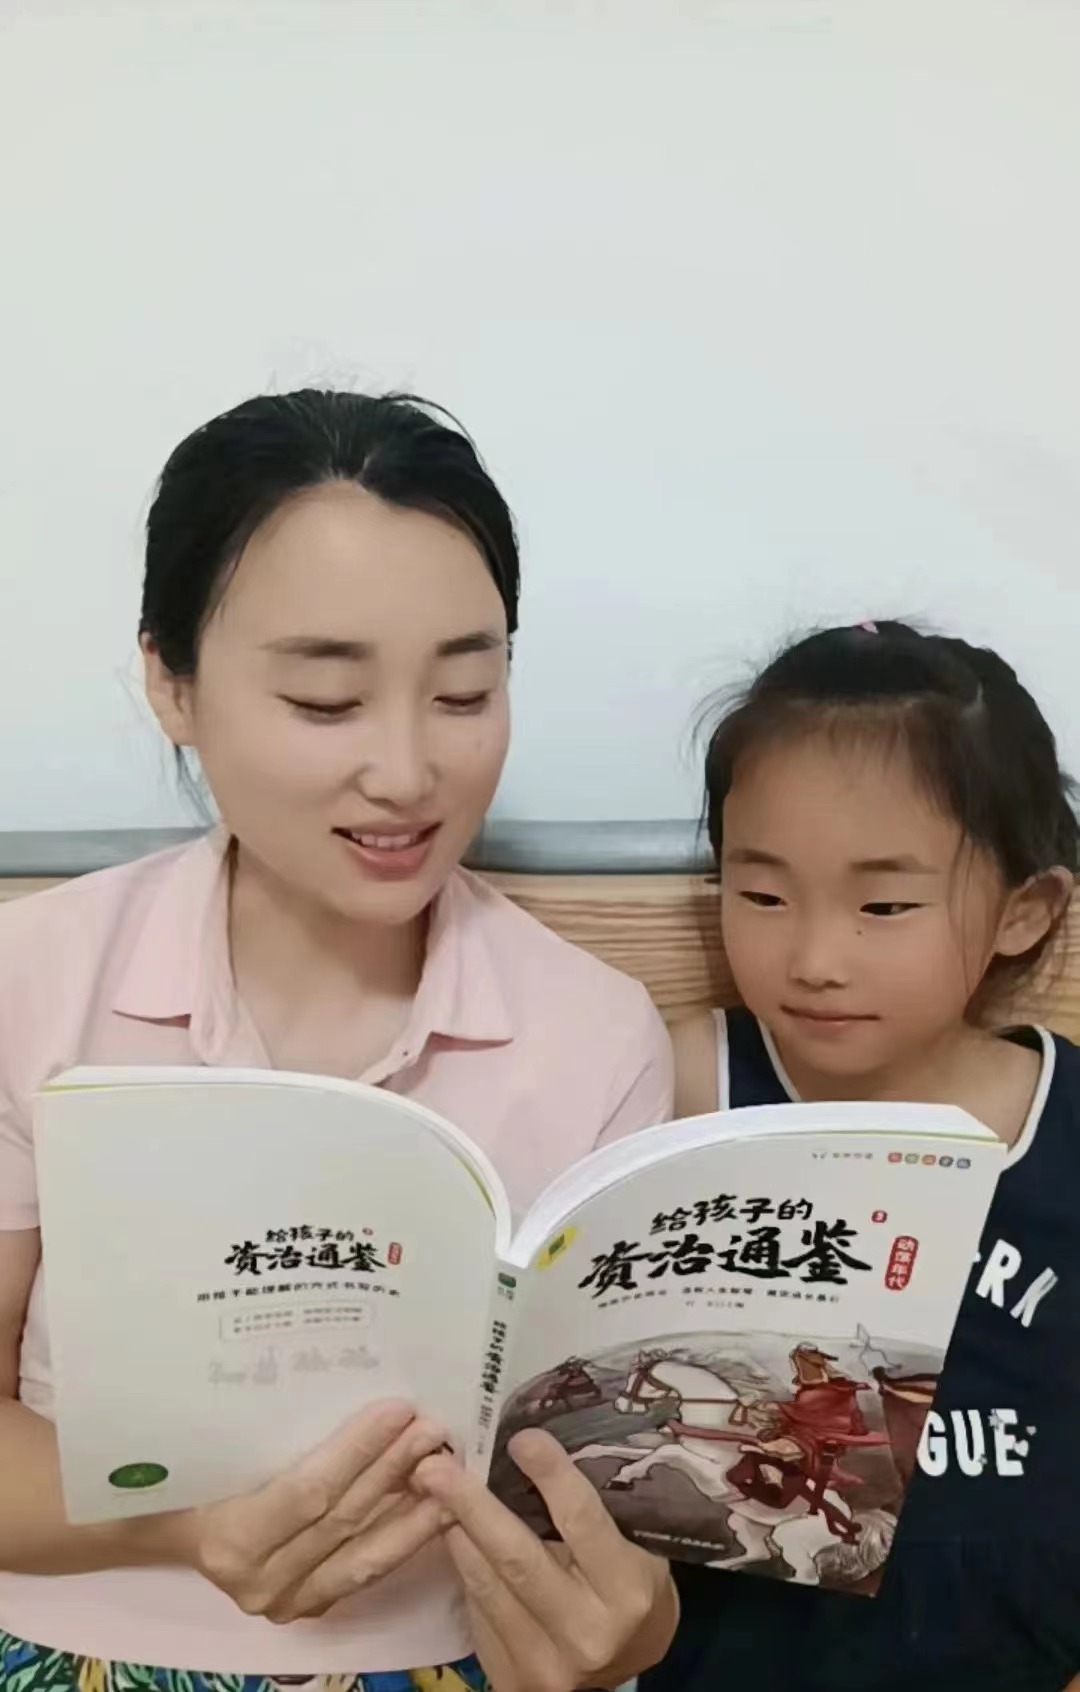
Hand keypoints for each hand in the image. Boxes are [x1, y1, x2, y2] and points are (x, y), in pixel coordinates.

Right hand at [174, 1399, 448, 1621]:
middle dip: (394, 1470)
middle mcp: (260, 1582)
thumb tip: (336, 1374)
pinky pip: (363, 1572)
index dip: (358, 1451)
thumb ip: (269, 1428)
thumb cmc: (189, 1470)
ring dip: (413, 1510)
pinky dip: (400, 1539)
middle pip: (343, 1520)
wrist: (164, 1526)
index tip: (398, 1408)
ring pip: (364, 1557)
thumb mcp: (218, 1444)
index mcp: (231, 1539)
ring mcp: (286, 1603)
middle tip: (433, 1427)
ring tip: (448, 1466)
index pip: (310, 1492)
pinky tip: (432, 1507)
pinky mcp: (307, 1608)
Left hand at [415, 1430, 677, 1691]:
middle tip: (435, 1466)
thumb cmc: (631, 1586)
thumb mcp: (633, 1545)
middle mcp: (587, 1632)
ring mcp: (547, 1663)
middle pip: (518, 1559)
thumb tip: (534, 1446)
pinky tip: (448, 1532)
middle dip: (472, 1506)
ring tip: (429, 1489)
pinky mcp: (514, 1679)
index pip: (582, 1521)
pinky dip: (461, 1566)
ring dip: (454, 1532)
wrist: (625, 1665)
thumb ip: (593, 1508)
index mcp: (627, 1589)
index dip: (550, 1476)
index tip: (521, 1437)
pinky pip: (477, 1611)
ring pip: (487, 1586)